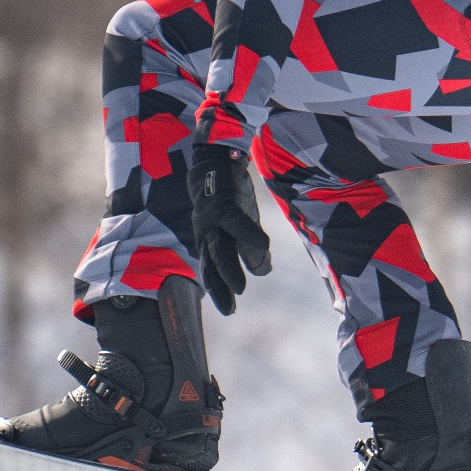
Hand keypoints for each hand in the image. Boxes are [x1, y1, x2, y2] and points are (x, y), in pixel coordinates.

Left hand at [186, 143, 271, 315]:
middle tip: (230, 310)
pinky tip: (263, 246)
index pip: (211, 271)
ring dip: (229, 270)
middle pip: (211, 264)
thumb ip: (250, 250)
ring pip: (218, 248)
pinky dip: (249, 235)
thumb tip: (262, 271)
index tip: (229, 309)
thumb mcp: (242, 226)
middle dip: (220, 288)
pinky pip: (235, 221)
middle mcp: (207, 233)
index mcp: (209, 241)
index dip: (218, 291)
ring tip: (240, 288)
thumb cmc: (230, 197)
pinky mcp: (223, 203)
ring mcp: (212, 219)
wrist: (218, 161)